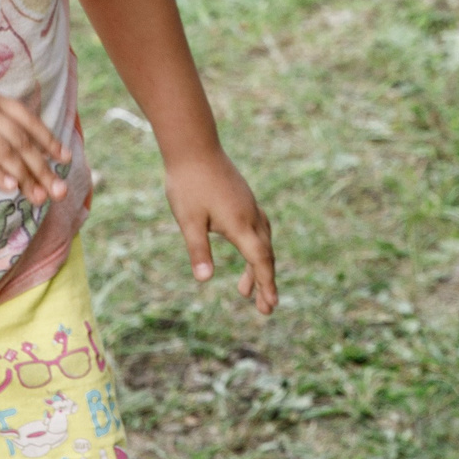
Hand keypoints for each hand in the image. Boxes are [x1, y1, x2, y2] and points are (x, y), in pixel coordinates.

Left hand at [165, 149, 276, 314]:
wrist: (194, 147)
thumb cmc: (188, 184)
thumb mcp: (189, 221)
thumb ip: (198, 250)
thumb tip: (204, 280)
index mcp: (240, 224)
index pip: (260, 260)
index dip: (266, 284)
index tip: (270, 305)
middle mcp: (251, 215)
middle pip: (265, 254)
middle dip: (266, 283)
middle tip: (265, 310)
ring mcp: (249, 205)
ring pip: (262, 242)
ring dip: (258, 267)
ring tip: (243, 290)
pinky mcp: (244, 199)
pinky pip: (258, 229)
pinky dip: (256, 248)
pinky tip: (245, 252)